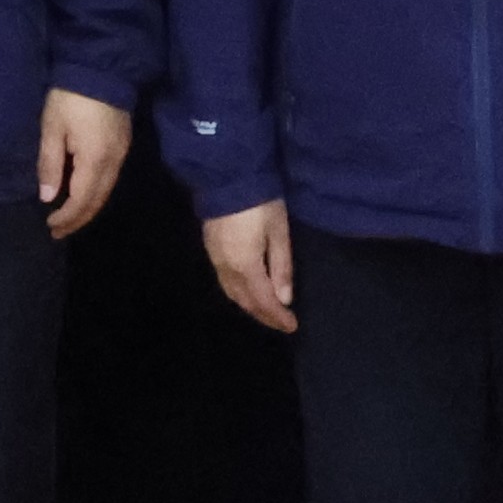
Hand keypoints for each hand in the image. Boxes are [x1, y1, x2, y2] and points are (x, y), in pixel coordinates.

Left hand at [37, 90, 133, 238]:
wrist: (102, 68)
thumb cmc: (71, 98)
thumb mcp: (52, 128)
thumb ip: (50, 164)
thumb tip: (47, 197)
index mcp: (94, 160)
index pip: (81, 200)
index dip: (66, 217)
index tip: (49, 225)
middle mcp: (113, 162)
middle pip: (98, 201)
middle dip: (78, 219)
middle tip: (59, 231)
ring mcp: (122, 153)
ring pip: (106, 191)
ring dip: (88, 208)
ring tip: (69, 218)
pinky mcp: (123, 144)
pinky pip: (111, 179)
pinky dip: (96, 193)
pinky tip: (84, 194)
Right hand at [204, 201, 298, 331]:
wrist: (228, 176)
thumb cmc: (260, 203)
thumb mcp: (278, 232)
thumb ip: (281, 267)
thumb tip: (284, 299)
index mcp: (245, 265)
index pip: (263, 301)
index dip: (277, 316)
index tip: (292, 326)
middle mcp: (226, 268)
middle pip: (245, 301)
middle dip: (263, 315)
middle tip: (281, 322)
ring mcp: (215, 258)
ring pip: (231, 293)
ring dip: (249, 306)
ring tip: (266, 310)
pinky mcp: (210, 249)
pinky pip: (224, 281)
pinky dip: (238, 292)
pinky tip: (247, 290)